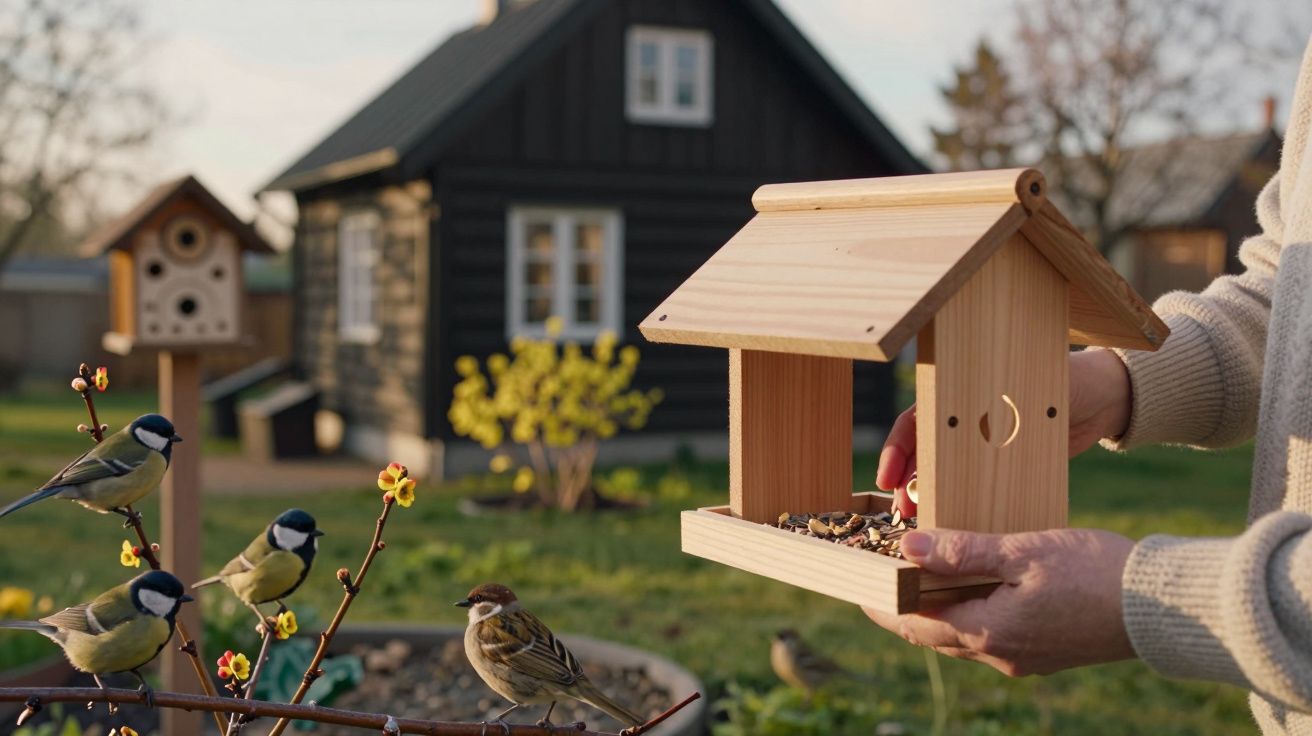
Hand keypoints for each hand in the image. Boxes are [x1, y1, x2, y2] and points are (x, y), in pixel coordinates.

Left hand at [863, 527, 1136, 675]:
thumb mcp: (1023, 550)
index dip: (881, 604)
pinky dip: (968, 614)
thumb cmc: (1095, 571)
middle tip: (877, 584)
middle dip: (902, 611)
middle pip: (933, 634)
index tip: (857, 584)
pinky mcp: (1045, 652)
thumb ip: (963, 551)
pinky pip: (990, 636)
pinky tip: (971, 590)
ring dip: (935, 613)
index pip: (914, 622)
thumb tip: (907, 548)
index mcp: (988, 630)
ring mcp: (1024, 657)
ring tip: (917, 582)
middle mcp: (1000, 653)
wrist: (1164, 608)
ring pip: (961, 637)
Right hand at [877, 350, 1132, 515]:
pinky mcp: (1003, 463)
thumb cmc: (1061, 384)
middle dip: (908, 482)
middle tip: (904, 512)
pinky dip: (961, 501)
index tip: (887, 478)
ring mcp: (982, 443)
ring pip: (945, 472)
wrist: (1105, 399)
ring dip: (930, 495)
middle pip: (924, 453)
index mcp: (959, 394)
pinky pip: (974, 484)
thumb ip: (991, 417)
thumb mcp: (1019, 397)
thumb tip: (952, 441)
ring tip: (924, 520)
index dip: (897, 450)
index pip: (915, 422)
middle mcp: (964, 419)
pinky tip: (957, 522)